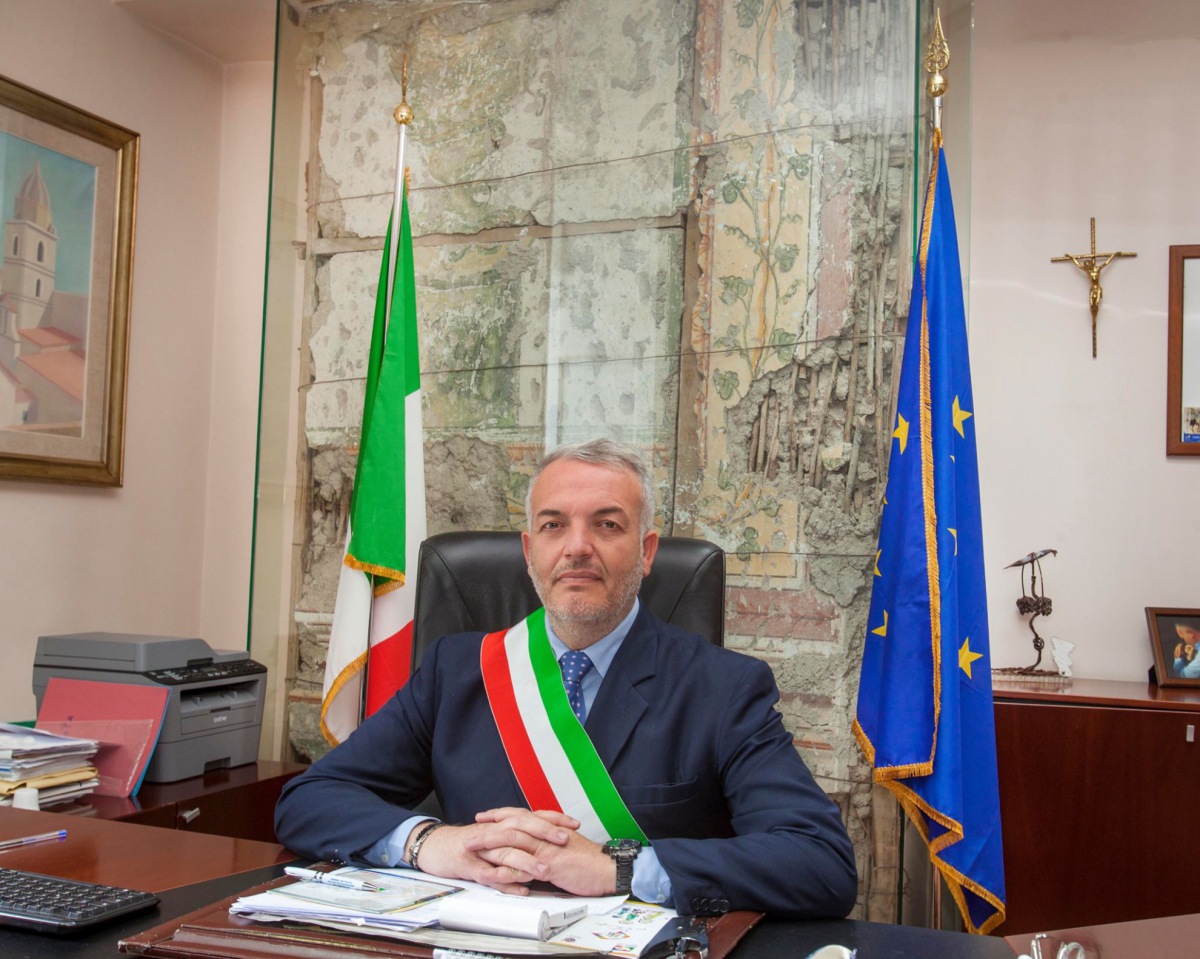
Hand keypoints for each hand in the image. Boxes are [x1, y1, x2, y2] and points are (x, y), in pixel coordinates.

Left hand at [468, 807, 617, 897]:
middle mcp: (547, 833)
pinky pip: (524, 864)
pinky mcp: (550, 865)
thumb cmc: (589, 860)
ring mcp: (547, 848)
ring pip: (514, 839)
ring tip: (474, 847)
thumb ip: (549, 841)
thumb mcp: (566, 845)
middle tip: (471, 830)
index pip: (521, 815)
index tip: (485, 817)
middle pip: (512, 823)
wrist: (608, 869)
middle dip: (489, 826)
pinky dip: (507, 867)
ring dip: (491, 843)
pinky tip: (493, 872)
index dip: (501, 815)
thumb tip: (535, 843)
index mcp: (550, 827)